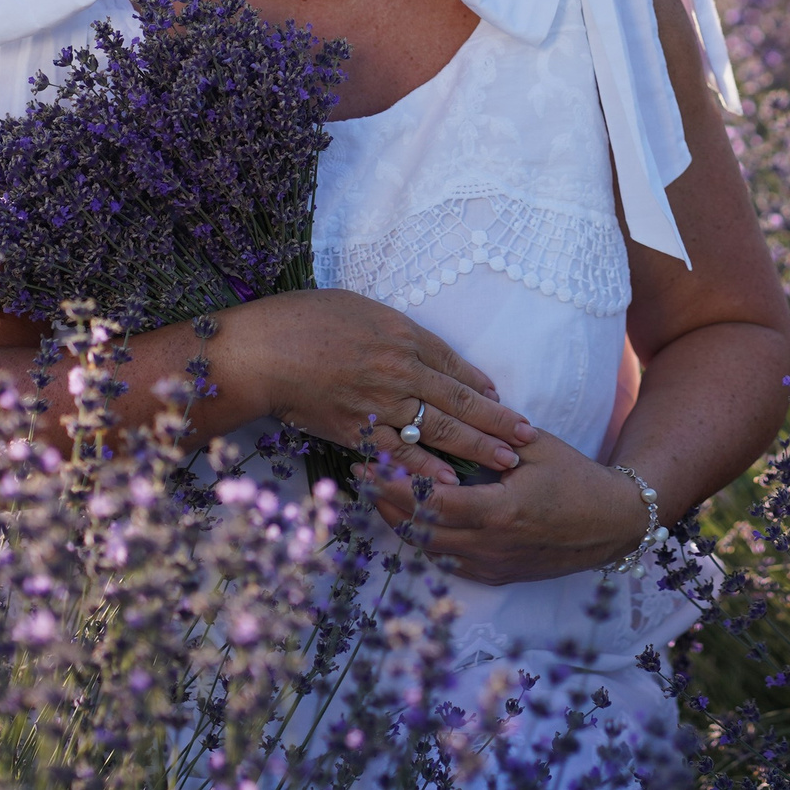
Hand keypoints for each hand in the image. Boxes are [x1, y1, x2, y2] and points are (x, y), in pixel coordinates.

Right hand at [209, 289, 532, 484]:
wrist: (262, 351)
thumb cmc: (302, 320)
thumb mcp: (358, 307)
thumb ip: (391, 329)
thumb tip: (413, 344)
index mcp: (403, 335)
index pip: (454, 364)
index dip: (480, 384)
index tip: (501, 399)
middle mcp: (401, 370)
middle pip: (460, 399)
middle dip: (497, 420)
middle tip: (527, 436)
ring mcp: (382, 403)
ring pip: (441, 429)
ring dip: (477, 447)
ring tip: (507, 461)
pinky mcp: (357, 431)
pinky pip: (400, 454)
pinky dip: (428, 469)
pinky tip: (452, 482)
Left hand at [367, 427, 652, 585]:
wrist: (612, 524)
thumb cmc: (577, 478)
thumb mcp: (538, 447)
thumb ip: (492, 437)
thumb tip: (449, 414)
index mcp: (501, 510)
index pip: (431, 502)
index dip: (393, 485)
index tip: (367, 464)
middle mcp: (492, 545)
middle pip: (420, 530)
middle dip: (384, 503)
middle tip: (361, 476)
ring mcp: (493, 565)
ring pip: (429, 549)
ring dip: (401, 522)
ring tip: (378, 495)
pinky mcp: (497, 575)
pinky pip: (448, 561)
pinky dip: (425, 540)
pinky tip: (412, 518)